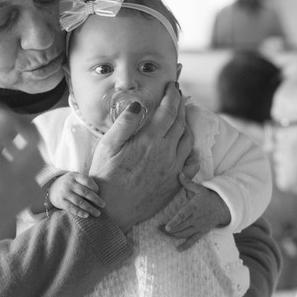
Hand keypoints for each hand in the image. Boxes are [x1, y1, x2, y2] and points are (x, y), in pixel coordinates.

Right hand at [0, 107, 43, 244]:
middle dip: (25, 127)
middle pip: (34, 140)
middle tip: (12, 125)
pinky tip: (14, 172)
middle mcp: (8, 174)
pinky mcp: (18, 208)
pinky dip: (30, 173)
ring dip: (31, 149)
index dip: (1, 112)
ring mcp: (16, 192)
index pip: (6, 124)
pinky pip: (35, 185)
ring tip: (16, 148)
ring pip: (40, 163)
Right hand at [49, 172, 104, 217]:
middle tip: (103, 205)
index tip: (99, 192)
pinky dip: (80, 212)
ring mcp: (64, 193)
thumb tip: (99, 192)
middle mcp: (69, 184)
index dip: (94, 187)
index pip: (87, 180)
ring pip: (79, 202)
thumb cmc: (69, 183)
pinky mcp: (61, 202)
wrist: (50, 187)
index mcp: (74, 176)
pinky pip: (72, 208)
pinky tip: (86, 215)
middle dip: (96, 199)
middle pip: (85, 192)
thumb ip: (85, 181)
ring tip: (98, 213)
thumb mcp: (75, 177)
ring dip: (90, 208)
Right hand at [88, 83, 194, 229]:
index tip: (172, 86)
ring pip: (188, 140)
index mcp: (150, 140)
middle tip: (177, 96)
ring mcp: (173, 169)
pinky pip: (191, 163)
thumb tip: (137, 104)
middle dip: (180, 106)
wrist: (112, 211)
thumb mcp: (107, 146)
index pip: (168, 110)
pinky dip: (191, 150)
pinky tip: (186, 147)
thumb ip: (124, 123)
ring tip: (181, 117)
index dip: (172, 95)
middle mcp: (166, 152)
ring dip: (186, 125)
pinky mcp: (175, 183)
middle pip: (181, 122)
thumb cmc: (105, 177)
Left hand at [163, 174, 229, 250]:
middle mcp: (196, 218)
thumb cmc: (209, 197)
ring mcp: (199, 226)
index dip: (174, 222)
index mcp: (194, 207)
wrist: (223, 207)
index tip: (167, 227)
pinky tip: (178, 249)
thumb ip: (188, 183)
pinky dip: (186, 245)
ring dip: (174, 235)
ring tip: (165, 233)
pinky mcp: (201, 232)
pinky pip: (193, 240)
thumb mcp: (200, 189)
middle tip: (159, 229)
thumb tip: (179, 174)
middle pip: (181, 226)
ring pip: (185, 234)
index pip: (183, 216)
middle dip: (169, 230)